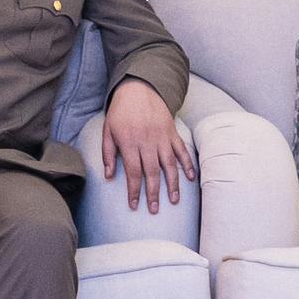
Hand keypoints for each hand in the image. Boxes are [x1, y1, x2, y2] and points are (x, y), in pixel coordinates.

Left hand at [93, 77, 194, 216]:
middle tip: (154, 210)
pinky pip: (182, 150)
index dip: (134, 191)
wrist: (139, 88)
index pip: (133, 172)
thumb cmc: (120, 112)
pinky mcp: (172, 132)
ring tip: (174, 200)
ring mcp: (162, 137)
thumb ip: (108, 154)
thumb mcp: (108, 130)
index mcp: (130, 142)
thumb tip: (109, 176)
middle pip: (152, 172)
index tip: (134, 205)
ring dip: (173, 184)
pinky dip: (187, 164)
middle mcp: (147, 141)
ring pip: (170, 164)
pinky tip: (190, 178)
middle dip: (153, 193)